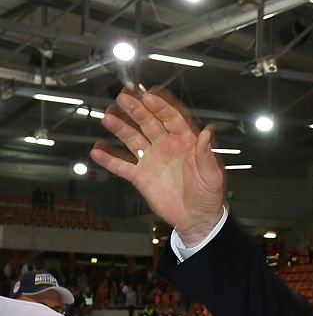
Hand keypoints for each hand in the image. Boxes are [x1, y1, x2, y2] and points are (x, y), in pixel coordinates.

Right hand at [90, 88, 225, 244]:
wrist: (197, 218)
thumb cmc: (209, 195)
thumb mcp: (212, 175)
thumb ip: (207, 154)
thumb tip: (207, 133)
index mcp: (186, 143)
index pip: (172, 119)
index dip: (161, 108)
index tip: (150, 97)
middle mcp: (166, 147)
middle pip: (149, 123)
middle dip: (137, 110)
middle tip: (124, 97)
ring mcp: (152, 160)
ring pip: (133, 140)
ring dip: (120, 128)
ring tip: (109, 118)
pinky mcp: (141, 177)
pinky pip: (122, 166)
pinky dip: (109, 160)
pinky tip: (97, 152)